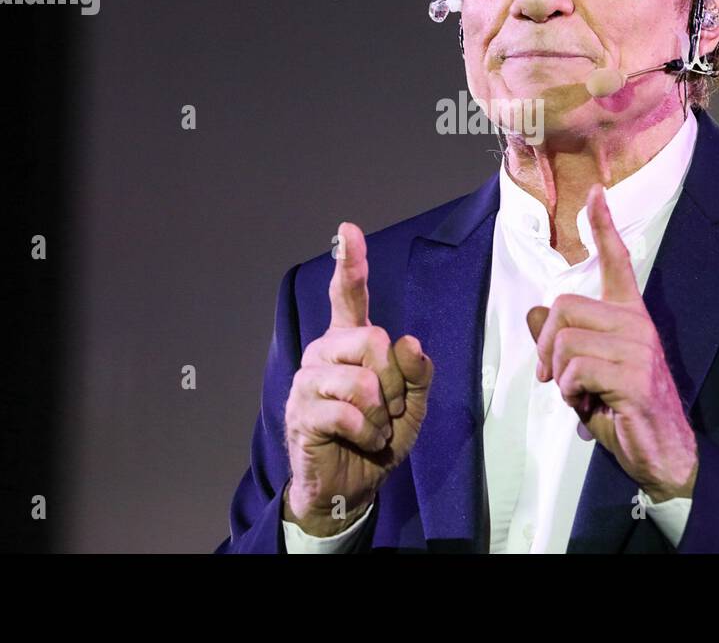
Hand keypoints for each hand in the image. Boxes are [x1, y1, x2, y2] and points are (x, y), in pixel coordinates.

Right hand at [283, 221, 433, 535]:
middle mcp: (324, 353)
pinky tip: (361, 441)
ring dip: (382, 414)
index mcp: (349, 343)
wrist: (350, 487)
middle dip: (395, 382)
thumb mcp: (412, 406)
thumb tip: (409, 342)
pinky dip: (368, 433)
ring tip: (374, 430)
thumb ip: (417, 373)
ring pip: (363, 379)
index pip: (348, 297)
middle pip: (372, 339)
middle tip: (388, 410)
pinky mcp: (301, 413)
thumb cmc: (377, 439)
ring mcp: (308, 381)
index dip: (350, 264)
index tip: (349, 230)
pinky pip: (350, 413)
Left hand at [527, 184, 697, 501]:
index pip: (618, 261)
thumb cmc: (625, 411)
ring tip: (582, 395)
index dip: (604, 226)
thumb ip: (563, 341)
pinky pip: (577, 370)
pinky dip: (571, 394)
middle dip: (546, 345)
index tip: (596, 194)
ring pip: (565, 341)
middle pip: (563, 306)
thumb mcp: (586, 372)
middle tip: (555, 377)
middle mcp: (636, 324)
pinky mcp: (635, 377)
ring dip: (561, 378)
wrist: (663, 453)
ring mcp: (639, 349)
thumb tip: (534, 311)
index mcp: (629, 317)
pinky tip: (591, 406)